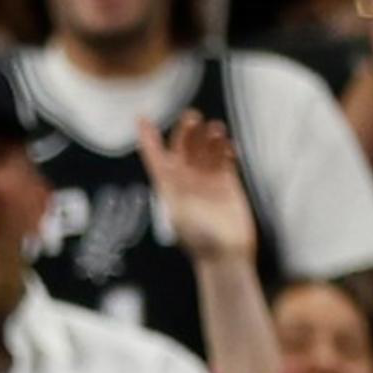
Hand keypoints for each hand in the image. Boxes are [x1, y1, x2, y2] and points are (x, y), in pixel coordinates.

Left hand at [137, 111, 256, 267]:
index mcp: (168, 187)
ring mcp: (207, 180)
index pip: (155, 157)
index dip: (148, 138)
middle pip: (184, 147)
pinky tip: (230, 147)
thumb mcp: (180, 210)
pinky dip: (226, 149)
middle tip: (192, 118)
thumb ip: (173, 187)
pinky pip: (225, 158)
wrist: (225, 255)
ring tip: (216, 130)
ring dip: (209, 137)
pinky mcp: (227, 183)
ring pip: (206, 149)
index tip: (142, 118)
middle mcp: (186, 181)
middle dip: (186, 131)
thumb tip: (165, 165)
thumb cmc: (199, 239)